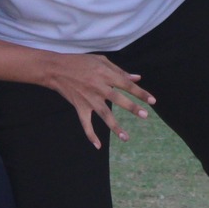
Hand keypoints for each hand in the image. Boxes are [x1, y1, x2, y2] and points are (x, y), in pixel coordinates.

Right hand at [35, 52, 154, 148]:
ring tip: (126, 138)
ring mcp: (88, 99)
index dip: (140, 92)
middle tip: (145, 116)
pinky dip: (91, 135)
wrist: (55, 69)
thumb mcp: (100, 61)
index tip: (153, 101)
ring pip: (104, 115)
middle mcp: (98, 87)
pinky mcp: (79, 107)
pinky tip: (98, 146)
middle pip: (118, 99)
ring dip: (115, 127)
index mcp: (105, 74)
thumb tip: (137, 78)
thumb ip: (119, 71)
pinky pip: (86, 124)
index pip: (126, 85)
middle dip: (132, 108)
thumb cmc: (80, 62)